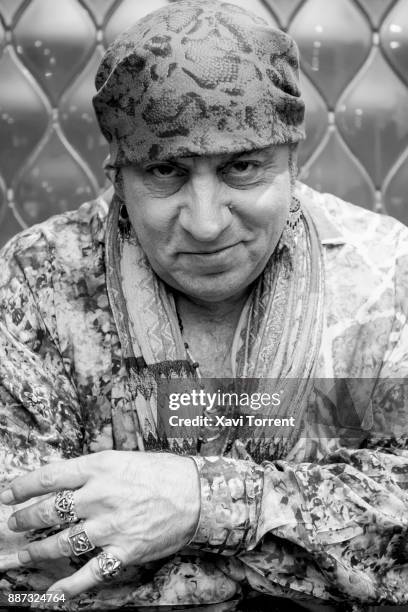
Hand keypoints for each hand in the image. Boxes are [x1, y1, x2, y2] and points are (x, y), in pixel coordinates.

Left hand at [0, 451, 199, 598]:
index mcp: (100, 467)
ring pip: (61, 542)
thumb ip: (91, 471)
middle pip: (49, 510)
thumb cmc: (160, 472)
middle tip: (13, 525)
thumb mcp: (122, 459)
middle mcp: (101, 496)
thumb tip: (60, 481)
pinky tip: (52, 594)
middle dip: (24, 519)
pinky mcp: (125, 551)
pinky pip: (90, 573)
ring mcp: (112, 526)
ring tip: (20, 556)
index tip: (7, 494)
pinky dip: (68, 587)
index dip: (22, 487)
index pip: (50, 477)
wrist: (197, 493)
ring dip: (35, 552)